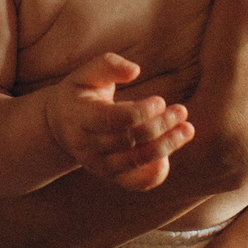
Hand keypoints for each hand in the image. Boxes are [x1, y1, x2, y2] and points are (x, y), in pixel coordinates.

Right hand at [44, 53, 189, 190]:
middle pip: (130, 141)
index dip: (142, 112)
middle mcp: (87, 145)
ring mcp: (98, 165)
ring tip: (187, 129)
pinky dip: (156, 172)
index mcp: (80, 117)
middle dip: (161, 126)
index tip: (160, 101)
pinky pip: (137, 183)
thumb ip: (109, 65)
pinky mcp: (111, 177)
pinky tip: (169, 154)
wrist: (60, 127)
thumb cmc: (80, 94)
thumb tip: (135, 70)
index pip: (114, 120)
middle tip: (181, 111)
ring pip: (136, 161)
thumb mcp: (86, 73)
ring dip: (167, 146)